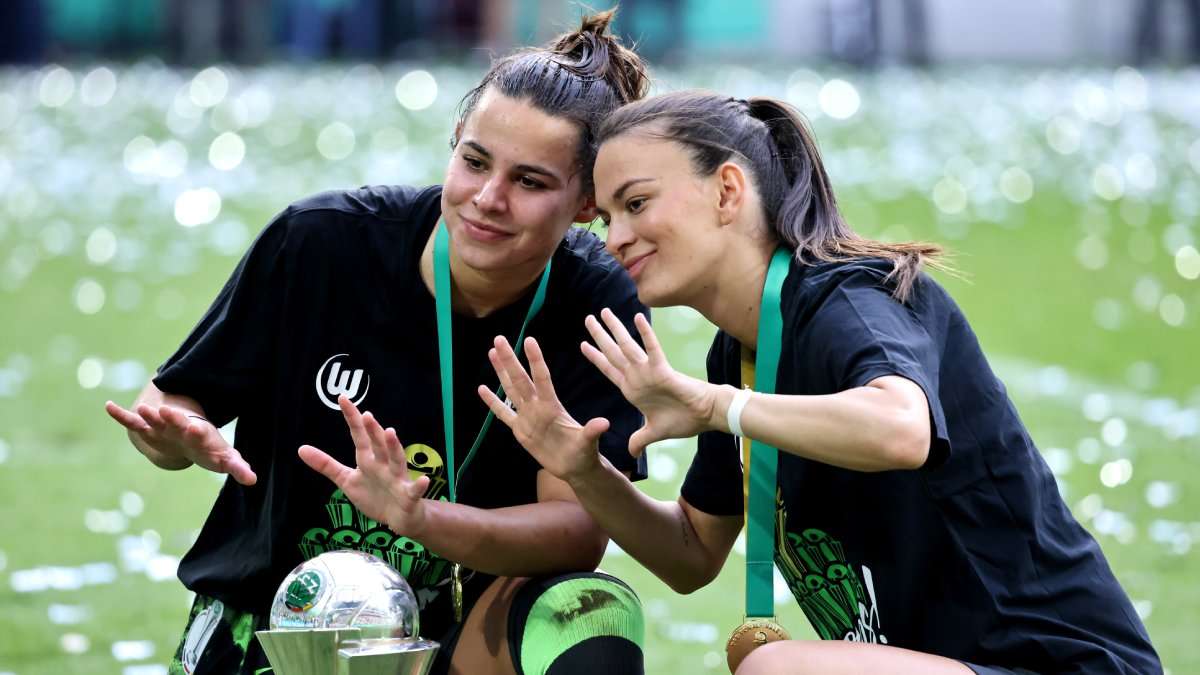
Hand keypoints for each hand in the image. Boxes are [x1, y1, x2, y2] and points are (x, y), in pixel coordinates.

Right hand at [105, 400, 256, 484]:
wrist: (192, 437)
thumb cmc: (211, 449)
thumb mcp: (225, 458)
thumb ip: (238, 467)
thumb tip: (253, 480)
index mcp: (201, 435)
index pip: (200, 433)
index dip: (197, 432)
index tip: (194, 428)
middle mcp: (182, 428)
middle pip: (177, 423)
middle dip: (173, 419)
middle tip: (164, 411)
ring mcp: (165, 428)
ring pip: (156, 420)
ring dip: (149, 416)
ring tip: (141, 408)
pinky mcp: (151, 429)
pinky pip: (134, 422)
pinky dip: (122, 416)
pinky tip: (108, 406)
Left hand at [298, 396, 429, 536]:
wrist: (399, 518)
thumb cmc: (375, 495)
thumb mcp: (347, 480)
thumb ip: (326, 464)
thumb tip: (301, 449)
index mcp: (368, 460)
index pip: (359, 436)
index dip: (352, 418)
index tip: (343, 398)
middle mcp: (384, 465)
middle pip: (378, 445)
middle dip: (373, 430)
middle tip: (366, 415)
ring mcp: (398, 479)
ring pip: (397, 460)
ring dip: (394, 446)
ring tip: (390, 432)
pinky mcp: (409, 496)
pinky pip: (414, 490)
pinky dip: (419, 485)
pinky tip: (423, 480)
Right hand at [478, 335, 610, 482]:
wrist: (574, 467)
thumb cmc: (584, 452)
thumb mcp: (588, 442)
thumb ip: (592, 431)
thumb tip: (604, 423)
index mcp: (552, 406)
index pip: (542, 379)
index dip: (535, 360)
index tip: (529, 340)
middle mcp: (538, 407)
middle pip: (521, 380)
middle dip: (510, 360)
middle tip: (500, 339)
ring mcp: (527, 417)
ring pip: (511, 390)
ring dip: (501, 372)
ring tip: (492, 352)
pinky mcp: (520, 430)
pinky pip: (503, 413)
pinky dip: (492, 402)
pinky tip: (482, 389)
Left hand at [582, 309, 716, 456]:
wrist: (706, 415)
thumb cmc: (684, 420)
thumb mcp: (654, 433)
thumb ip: (640, 440)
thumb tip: (631, 453)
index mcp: (633, 390)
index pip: (609, 370)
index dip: (596, 358)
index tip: (582, 345)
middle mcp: (637, 377)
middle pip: (613, 353)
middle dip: (599, 336)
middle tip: (587, 319)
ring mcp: (648, 372)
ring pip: (627, 346)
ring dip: (615, 329)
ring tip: (603, 312)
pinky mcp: (663, 370)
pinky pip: (652, 349)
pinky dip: (645, 334)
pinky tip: (637, 318)